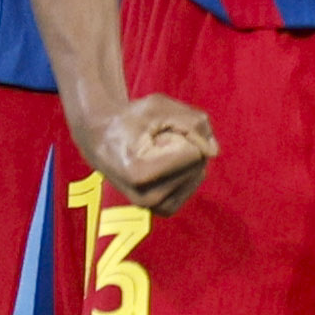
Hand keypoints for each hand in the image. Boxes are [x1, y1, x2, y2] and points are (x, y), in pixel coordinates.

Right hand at [80, 94, 218, 213]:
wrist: (101, 140)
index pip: (193, 153)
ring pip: (198, 172)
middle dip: (183, 144)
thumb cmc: (130, 120)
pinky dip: (186, 169)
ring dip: (184, 157)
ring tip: (154, 152)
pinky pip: (195, 182)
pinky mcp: (164, 209)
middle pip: (197, 163)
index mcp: (139, 173)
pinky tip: (163, 164)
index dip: (182, 133)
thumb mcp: (158, 106)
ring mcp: (155, 206)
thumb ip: (193, 122)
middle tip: (152, 142)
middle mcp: (147, 197)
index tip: (154, 132)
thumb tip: (214, 151)